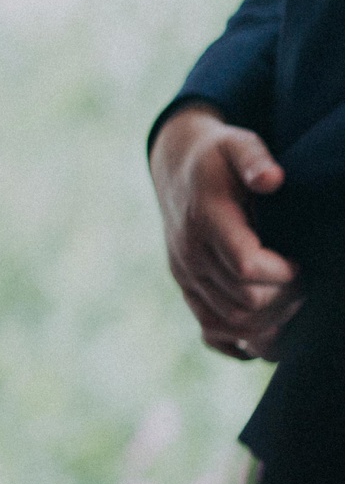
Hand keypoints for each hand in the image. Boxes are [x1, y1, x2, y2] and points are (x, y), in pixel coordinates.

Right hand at [150, 105, 301, 357]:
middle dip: (284, 299)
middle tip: (308, 283)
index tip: (302, 262)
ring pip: (229, 322)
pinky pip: (210, 330)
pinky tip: (269, 331)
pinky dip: (241, 340)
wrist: (177, 169)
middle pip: (242, 301)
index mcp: (205, 220)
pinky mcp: (187, 288)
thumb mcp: (237, 143)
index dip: (283, 274)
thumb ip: (254, 157)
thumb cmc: (219, 157)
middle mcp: (190, 254)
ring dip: (269, 321)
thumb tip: (272, 179)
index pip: (245, 266)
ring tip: (294, 302)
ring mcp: (186, 275)